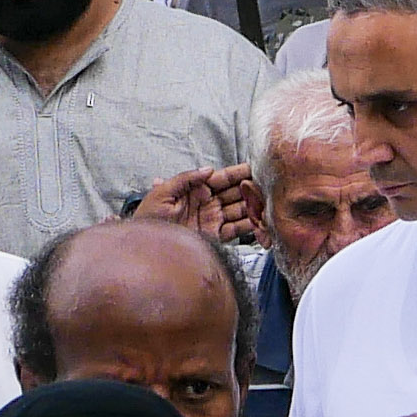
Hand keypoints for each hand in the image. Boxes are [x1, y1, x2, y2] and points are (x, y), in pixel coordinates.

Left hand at [133, 165, 259, 240]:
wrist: (146, 249)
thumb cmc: (149, 219)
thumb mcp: (162, 193)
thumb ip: (186, 178)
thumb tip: (209, 170)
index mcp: (196, 190)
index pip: (221, 178)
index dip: (237, 173)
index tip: (254, 168)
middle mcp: (208, 204)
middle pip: (234, 193)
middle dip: (251, 188)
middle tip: (268, 184)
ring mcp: (213, 220)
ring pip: (239, 210)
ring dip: (253, 206)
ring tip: (269, 202)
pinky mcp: (215, 237)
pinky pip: (236, 230)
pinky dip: (249, 227)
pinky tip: (260, 222)